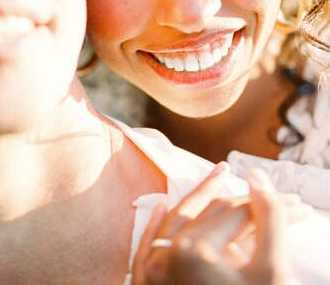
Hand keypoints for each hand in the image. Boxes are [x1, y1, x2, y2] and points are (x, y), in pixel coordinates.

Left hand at [132, 165, 292, 284]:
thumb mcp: (272, 274)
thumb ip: (268, 218)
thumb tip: (258, 176)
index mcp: (196, 249)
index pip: (239, 213)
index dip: (272, 205)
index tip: (300, 207)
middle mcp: (168, 254)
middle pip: (212, 214)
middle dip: (248, 203)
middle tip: (278, 197)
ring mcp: (155, 272)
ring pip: (179, 221)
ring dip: (202, 199)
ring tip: (220, 176)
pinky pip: (148, 245)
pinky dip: (156, 224)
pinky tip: (160, 206)